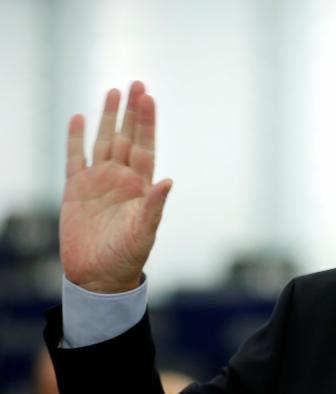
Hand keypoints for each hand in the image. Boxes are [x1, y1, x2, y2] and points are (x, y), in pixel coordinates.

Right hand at [60, 82, 172, 292]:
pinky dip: (75, 138)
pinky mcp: (75, 190)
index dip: (148, 122)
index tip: (149, 97)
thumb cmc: (128, 256)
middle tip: (137, 83)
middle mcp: (121, 178)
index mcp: (141, 186)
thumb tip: (168, 181)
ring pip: (103, 141)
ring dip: (108, 117)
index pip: (146, 146)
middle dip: (132, 111)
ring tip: (113, 91)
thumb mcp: (145, 232)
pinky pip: (75, 157)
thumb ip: (155, 206)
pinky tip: (78, 118)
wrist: (99, 276)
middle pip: (127, 136)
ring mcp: (98, 181)